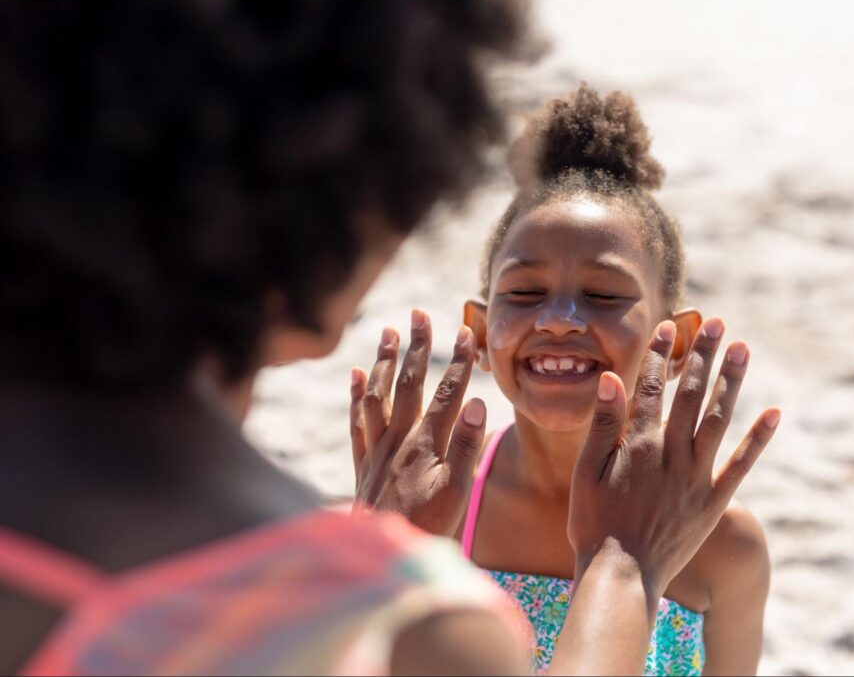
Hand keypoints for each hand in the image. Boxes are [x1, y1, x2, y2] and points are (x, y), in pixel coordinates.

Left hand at [350, 309, 486, 536]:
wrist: (381, 560)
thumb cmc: (427, 529)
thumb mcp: (458, 493)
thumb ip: (467, 447)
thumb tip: (477, 402)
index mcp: (427, 445)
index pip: (447, 393)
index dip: (458, 361)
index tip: (465, 331)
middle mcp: (399, 440)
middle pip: (409, 383)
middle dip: (417, 346)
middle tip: (420, 312)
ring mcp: (377, 451)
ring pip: (378, 395)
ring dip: (385, 361)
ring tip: (389, 331)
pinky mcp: (364, 466)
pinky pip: (357, 422)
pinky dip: (357, 395)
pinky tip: (357, 374)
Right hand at [568, 317, 779, 600]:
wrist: (622, 574)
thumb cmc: (593, 523)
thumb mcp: (585, 472)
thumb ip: (602, 425)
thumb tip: (611, 378)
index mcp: (639, 445)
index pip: (651, 387)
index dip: (660, 355)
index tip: (670, 326)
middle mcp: (673, 454)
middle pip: (691, 393)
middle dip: (704, 355)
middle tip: (718, 323)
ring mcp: (697, 477)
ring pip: (720, 418)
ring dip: (732, 381)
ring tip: (743, 348)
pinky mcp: (714, 500)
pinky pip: (742, 463)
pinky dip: (760, 438)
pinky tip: (775, 412)